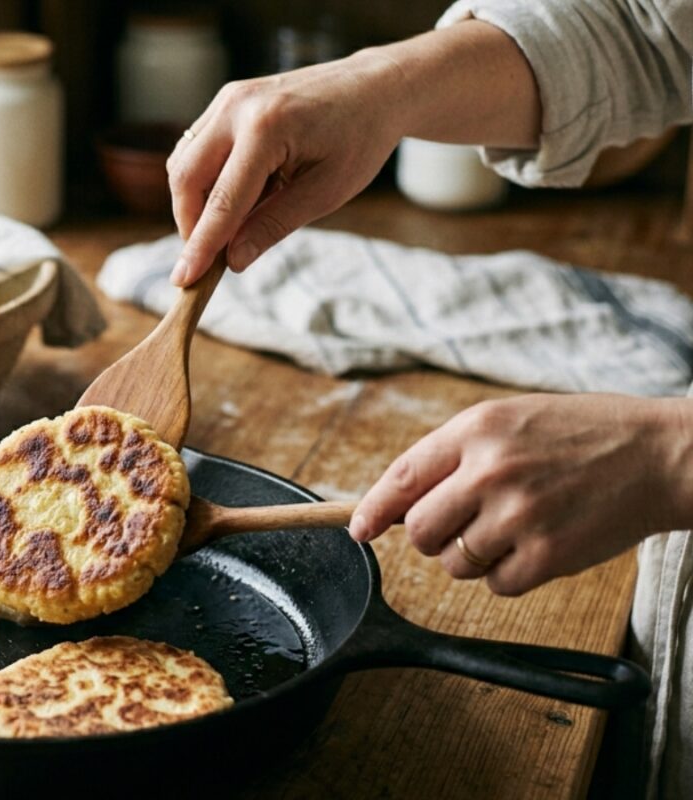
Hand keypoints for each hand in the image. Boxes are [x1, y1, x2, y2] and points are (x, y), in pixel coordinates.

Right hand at [166, 52, 403, 284]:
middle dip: (190, 224)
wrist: (374, 88)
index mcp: (267, 128)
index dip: (200, 245)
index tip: (183, 280)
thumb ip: (274, 225)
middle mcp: (237, 107)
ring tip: (234, 222)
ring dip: (194, 203)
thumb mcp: (326, 192)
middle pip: (185, 178)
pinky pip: (195, 148)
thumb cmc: (360, 138)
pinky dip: (204, 180)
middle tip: (209, 257)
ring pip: (183, 162)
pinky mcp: (226, 101)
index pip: (222, 200)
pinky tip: (239, 194)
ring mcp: (228, 99)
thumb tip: (233, 260)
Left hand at [348, 394, 692, 595]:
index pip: (401, 477)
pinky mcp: (548, 555)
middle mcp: (490, 470)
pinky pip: (496, 586)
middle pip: (419, 531)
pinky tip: (535, 547)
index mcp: (476, 429)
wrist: (660, 454)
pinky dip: (507, 575)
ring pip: (455, 564)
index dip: (372, 509)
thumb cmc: (581, 434)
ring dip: (473, 557)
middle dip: (432, 537)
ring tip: (513, 528)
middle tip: (463, 525)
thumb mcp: (510, 419)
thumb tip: (397, 501)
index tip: (357, 530)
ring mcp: (518, 514)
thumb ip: (455, 453)